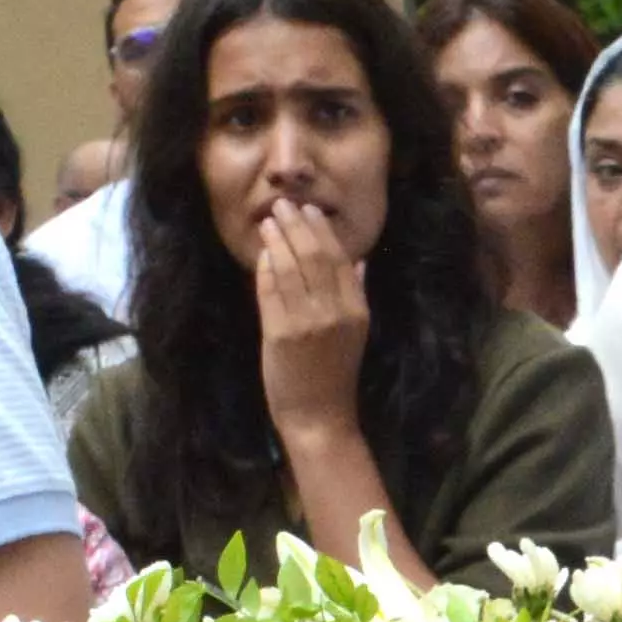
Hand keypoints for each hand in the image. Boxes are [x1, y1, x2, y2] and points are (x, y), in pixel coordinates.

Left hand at [248, 193, 371, 442]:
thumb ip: (357, 293)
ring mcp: (307, 323)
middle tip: (283, 205)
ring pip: (290, 269)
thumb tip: (360, 259)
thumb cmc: (335, 374)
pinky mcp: (281, 334)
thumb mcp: (357, 332)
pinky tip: (261, 253)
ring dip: (277, 241)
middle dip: (297, 226)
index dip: (322, 231)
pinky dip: (265, 269)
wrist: (319, 416)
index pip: (339, 259)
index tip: (309, 210)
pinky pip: (271, 291)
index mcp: (356, 310)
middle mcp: (334, 312)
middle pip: (314, 256)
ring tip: (268, 222)